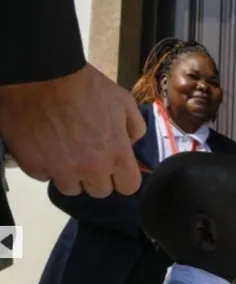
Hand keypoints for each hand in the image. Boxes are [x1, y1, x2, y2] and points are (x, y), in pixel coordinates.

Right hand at [0, 64, 145, 197]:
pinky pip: (45, 177)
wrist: (41, 75)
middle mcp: (91, 169)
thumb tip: (131, 144)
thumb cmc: (86, 86)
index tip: (116, 167)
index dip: (123, 177)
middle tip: (88, 155)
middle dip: (97, 176)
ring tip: (65, 152)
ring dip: (71, 175)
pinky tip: (46, 147)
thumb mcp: (123, 101)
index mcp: (117, 154)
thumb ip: (135, 127)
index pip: (129, 187)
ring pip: (71, 189)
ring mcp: (61, 170)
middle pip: (100, 191)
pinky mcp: (34, 167)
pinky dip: (46, 166)